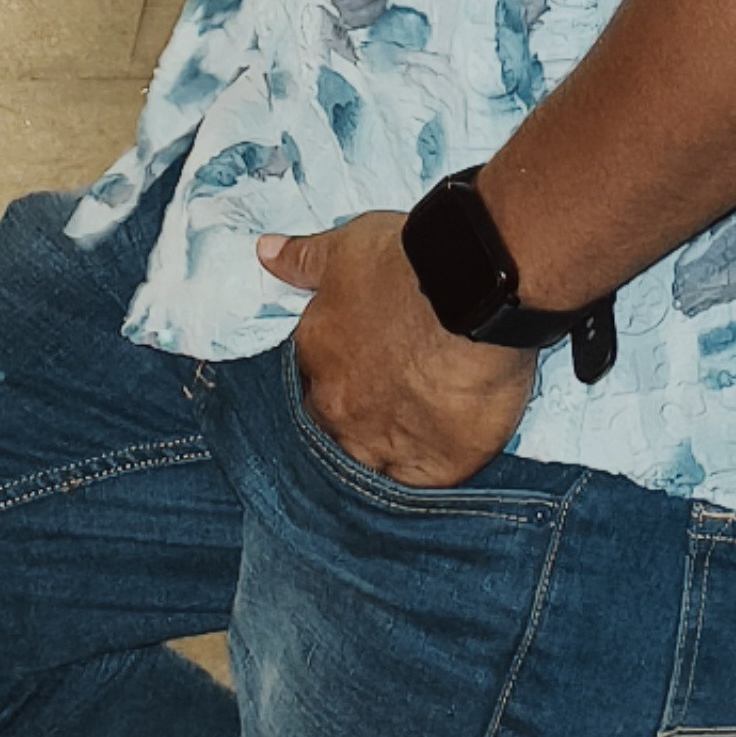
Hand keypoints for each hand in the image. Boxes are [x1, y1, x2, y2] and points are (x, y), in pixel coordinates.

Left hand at [256, 209, 535, 489]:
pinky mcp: (433, 466)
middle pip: (332, 431)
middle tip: (388, 406)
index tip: (358, 373)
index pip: (310, 383)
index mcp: (314, 358)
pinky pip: (419, 488)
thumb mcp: (344, 248)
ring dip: (382, 455)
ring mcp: (381, 443)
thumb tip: (264, 253)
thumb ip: (304, 259)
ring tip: (413, 436)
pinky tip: (438, 458)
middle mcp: (336, 409)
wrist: (470, 289)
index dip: (333, 381)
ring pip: (369, 465)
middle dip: (351, 424)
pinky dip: (424, 478)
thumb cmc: (407, 264)